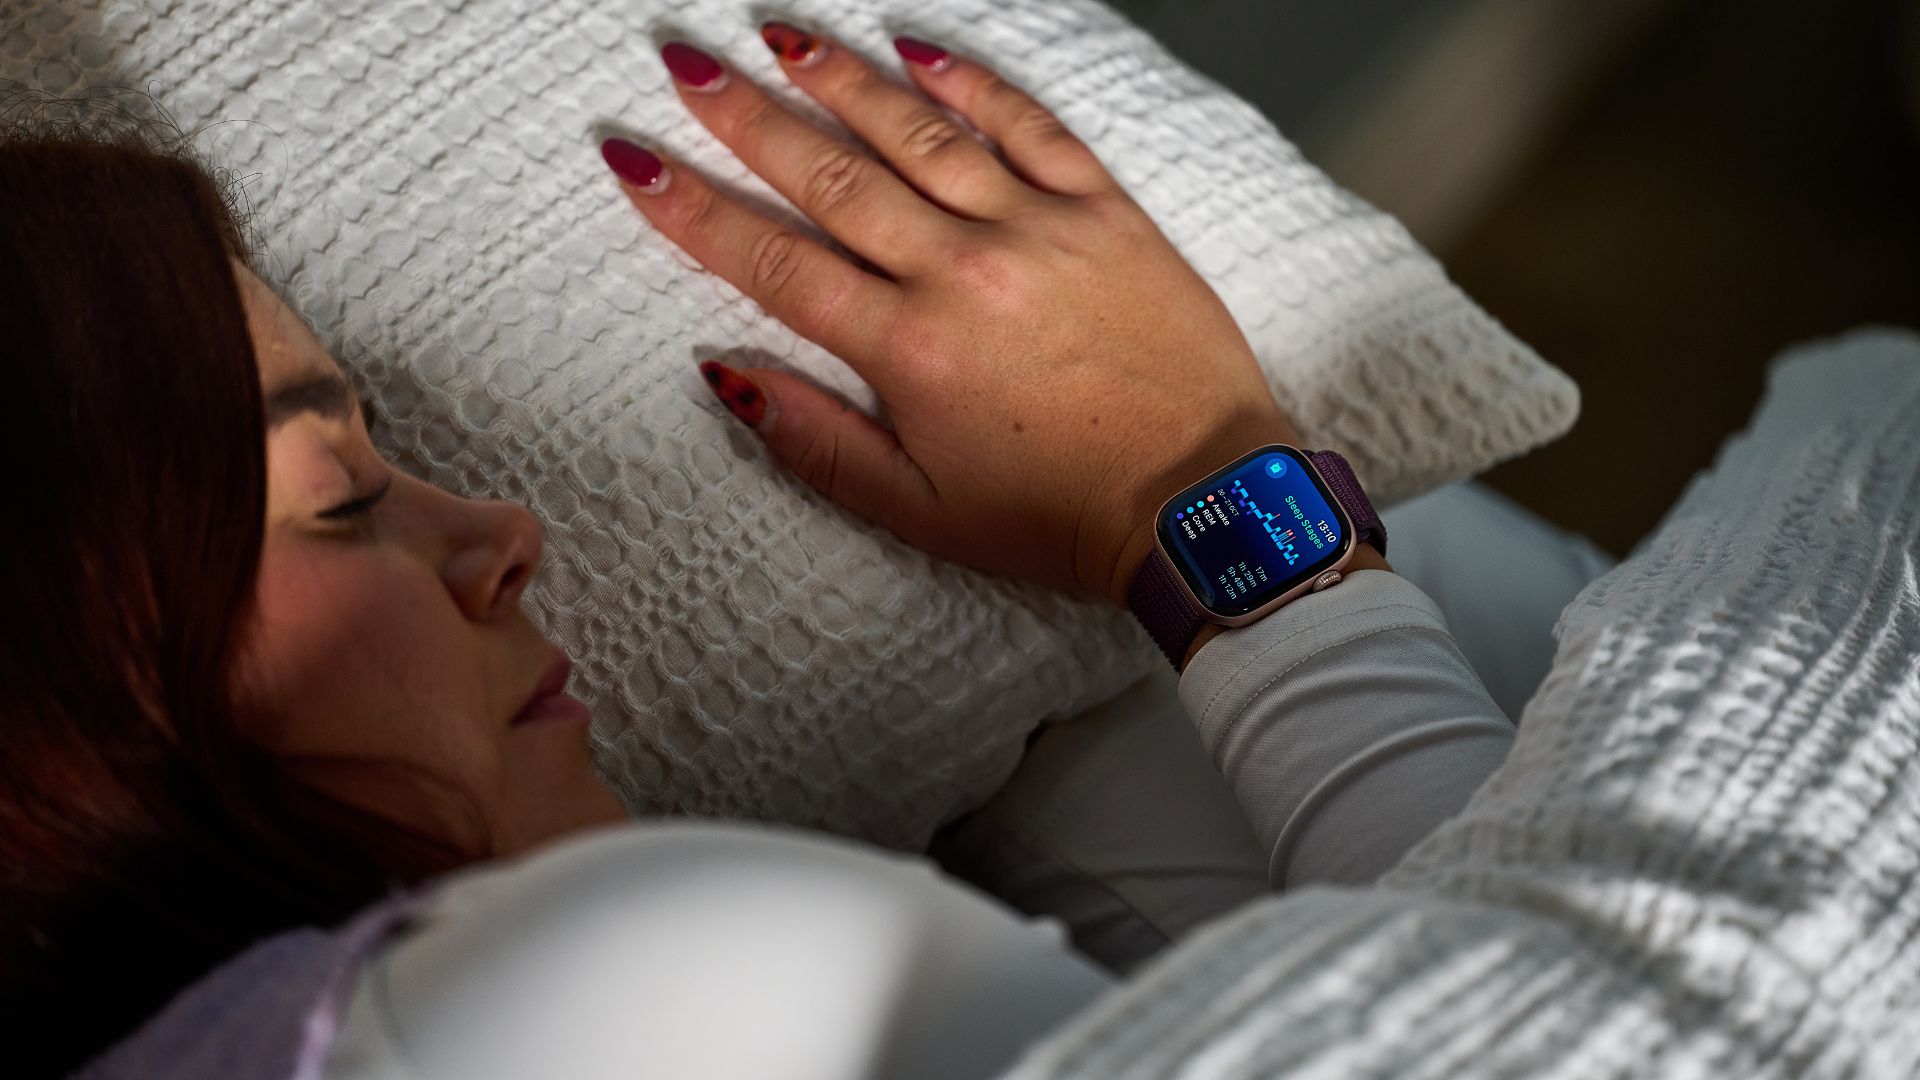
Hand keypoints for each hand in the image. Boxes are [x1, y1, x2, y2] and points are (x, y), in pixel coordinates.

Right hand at [604, 27, 1300, 606]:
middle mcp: (963, 272)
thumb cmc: (1061, 516)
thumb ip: (816, 442)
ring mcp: (1038, 230)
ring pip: (918, 135)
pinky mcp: (1105, 212)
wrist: (1204, 502)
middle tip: (685, 66)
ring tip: (779, 38)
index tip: (635, 161)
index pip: (774, 263)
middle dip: (745, 118)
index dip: (693, 211)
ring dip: (841, 80)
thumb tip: (725, 377)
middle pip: (832, 178)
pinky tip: (916, 48)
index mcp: (909, 350)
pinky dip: (970, 83)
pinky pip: (1029, 126)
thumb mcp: (919, 510)